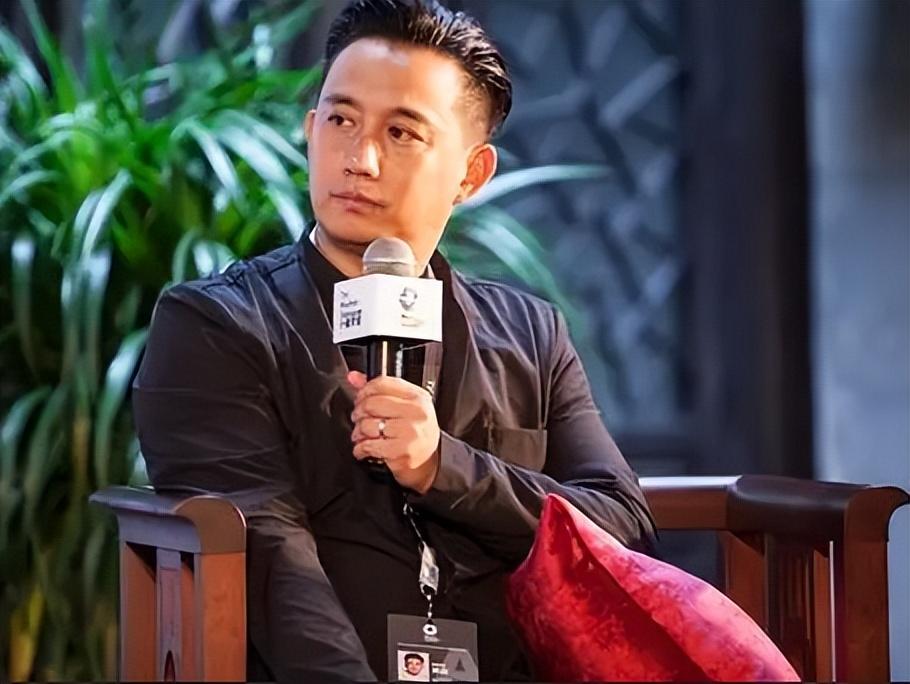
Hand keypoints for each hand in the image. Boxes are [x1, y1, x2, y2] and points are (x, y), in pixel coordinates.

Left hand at [348, 371, 439, 493]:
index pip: (383, 383)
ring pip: (368, 425)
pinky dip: (360, 449)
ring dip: (358, 432)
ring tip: (362, 435)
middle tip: (358, 418)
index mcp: (418, 397)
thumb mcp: (404, 407)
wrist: (430, 463)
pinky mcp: (400, 451)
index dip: (365, 390)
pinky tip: (364, 449)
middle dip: (359, 412)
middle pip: (372, 403)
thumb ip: (378, 390)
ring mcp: (409, 432)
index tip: (360, 398)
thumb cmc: (415, 433)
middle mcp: (416, 412)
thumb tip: (353, 377)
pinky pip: (368, 445)